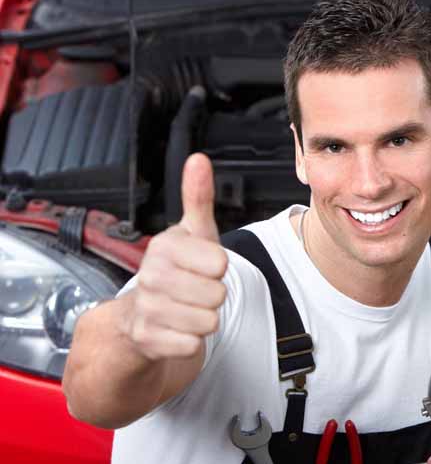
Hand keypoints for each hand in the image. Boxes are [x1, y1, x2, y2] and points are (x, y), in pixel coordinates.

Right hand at [123, 153, 227, 360]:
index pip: (220, 263)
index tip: (202, 266)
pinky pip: (193, 344)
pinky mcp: (147, 339)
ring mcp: (147, 308)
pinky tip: (175, 329)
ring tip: (185, 309)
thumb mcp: (192, 233)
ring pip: (208, 321)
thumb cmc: (175, 271)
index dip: (218, 268)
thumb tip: (199, 159)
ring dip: (203, 319)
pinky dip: (191, 340)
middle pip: (218, 295)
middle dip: (213, 296)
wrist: (135, 317)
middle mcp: (150, 275)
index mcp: (164, 246)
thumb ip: (197, 197)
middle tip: (194, 290)